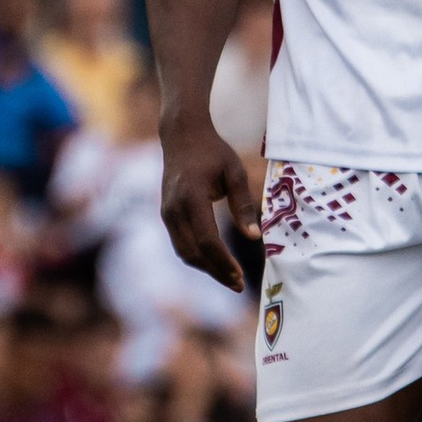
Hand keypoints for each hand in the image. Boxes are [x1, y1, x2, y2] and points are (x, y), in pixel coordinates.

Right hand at [160, 116, 255, 290]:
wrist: (182, 136)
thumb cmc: (213, 152)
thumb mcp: (235, 173)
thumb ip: (243, 205)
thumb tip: (254, 237)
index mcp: (192, 198)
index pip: (208, 241)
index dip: (224, 262)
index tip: (241, 276)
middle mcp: (175, 209)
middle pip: (194, 253)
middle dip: (216, 272)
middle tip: (239, 284)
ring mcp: (167, 213)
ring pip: (185, 253)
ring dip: (206, 268)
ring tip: (230, 277)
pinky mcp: (167, 215)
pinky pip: (180, 244)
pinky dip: (197, 257)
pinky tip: (215, 262)